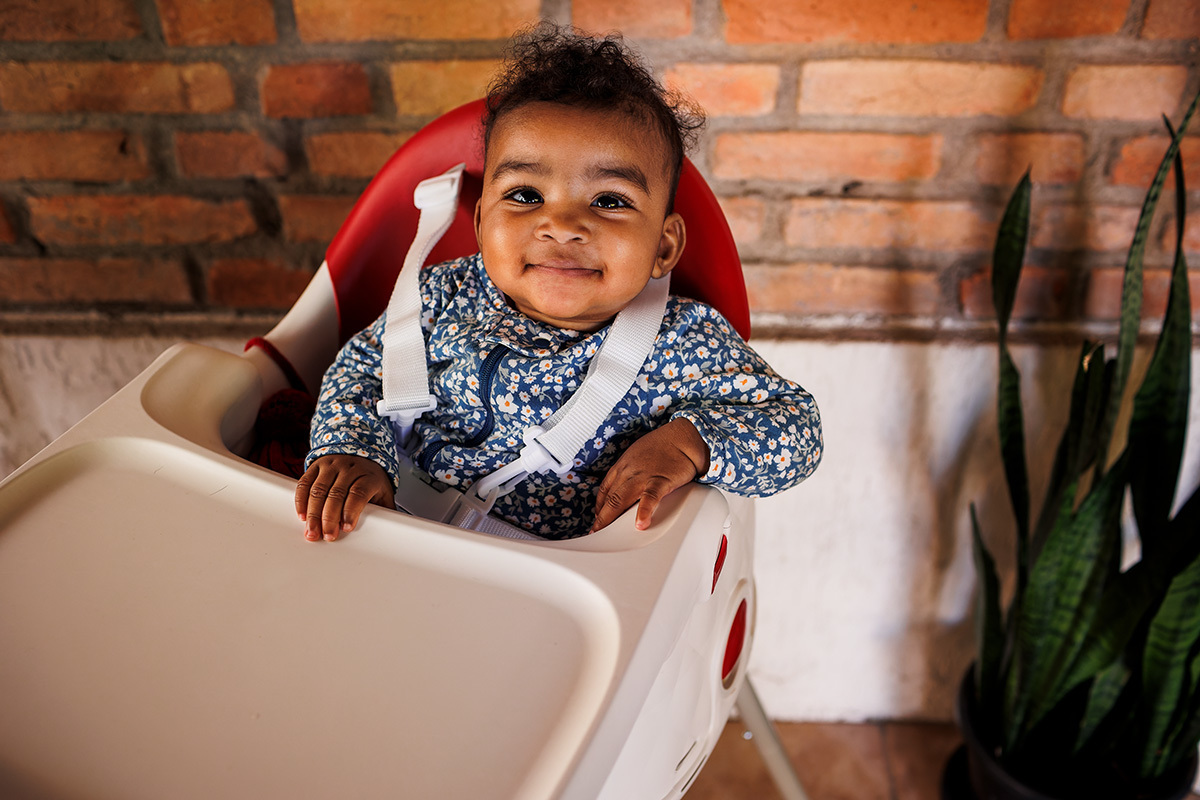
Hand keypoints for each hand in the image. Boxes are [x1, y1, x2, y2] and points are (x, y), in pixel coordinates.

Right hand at [295, 455, 394, 541]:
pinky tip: (302, 516)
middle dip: (329, 517)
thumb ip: (386, 511)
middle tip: (327, 535)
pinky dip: (301, 500)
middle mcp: (349, 468)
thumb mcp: (383, 492)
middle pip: (336, 494)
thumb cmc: (371, 478)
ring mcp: (331, 465)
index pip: (358, 492)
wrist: (360, 451)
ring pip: (318, 490)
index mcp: (368, 475)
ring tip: (312, 532)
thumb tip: (393, 532)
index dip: (351, 511)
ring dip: (313, 513)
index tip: (346, 528)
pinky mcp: (316, 466)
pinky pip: (305, 483)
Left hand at [591, 418, 709, 532]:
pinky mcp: (660, 481)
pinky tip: (640, 524)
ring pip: (621, 499)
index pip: (605, 489)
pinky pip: (650, 498)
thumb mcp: (637, 455)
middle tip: (595, 532)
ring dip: (610, 517)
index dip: (599, 506)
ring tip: (606, 533)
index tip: (598, 517)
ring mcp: (643, 477)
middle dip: (601, 517)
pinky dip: (644, 511)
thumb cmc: (663, 446)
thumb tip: (624, 488)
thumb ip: (629, 472)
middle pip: (609, 497)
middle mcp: (628, 471)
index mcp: (623, 466)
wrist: (682, 436)